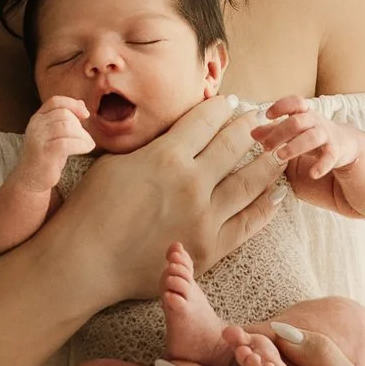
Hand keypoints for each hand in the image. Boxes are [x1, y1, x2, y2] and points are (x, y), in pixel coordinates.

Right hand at [20, 95, 93, 183]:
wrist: (30, 180)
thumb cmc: (46, 157)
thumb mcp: (55, 135)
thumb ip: (65, 119)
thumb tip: (81, 103)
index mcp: (37, 118)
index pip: (55, 101)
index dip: (73, 104)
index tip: (86, 114)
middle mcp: (35, 126)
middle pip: (64, 114)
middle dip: (79, 125)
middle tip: (85, 138)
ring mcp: (38, 139)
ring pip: (66, 126)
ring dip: (82, 135)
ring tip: (87, 144)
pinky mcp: (44, 153)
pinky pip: (67, 143)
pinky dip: (81, 145)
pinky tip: (86, 149)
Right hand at [53, 93, 286, 308]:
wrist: (85, 262)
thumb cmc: (91, 210)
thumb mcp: (116, 162)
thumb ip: (153, 147)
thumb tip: (178, 135)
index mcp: (166, 156)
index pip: (206, 120)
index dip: (221, 108)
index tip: (230, 103)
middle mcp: (191, 183)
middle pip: (234, 144)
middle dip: (250, 127)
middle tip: (261, 120)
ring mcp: (205, 218)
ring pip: (250, 181)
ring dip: (268, 162)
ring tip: (279, 150)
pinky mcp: (211, 248)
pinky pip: (249, 223)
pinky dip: (266, 206)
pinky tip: (277, 194)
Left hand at [254, 95, 343, 185]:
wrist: (346, 144)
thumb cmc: (312, 134)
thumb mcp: (293, 131)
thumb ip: (273, 131)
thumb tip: (252, 133)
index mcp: (304, 113)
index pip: (294, 102)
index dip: (281, 106)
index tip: (267, 115)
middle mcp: (316, 122)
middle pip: (297, 121)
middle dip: (279, 133)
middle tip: (265, 147)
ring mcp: (327, 136)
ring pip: (312, 137)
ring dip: (295, 146)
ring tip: (280, 157)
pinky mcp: (336, 152)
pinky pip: (330, 157)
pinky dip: (322, 165)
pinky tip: (313, 174)